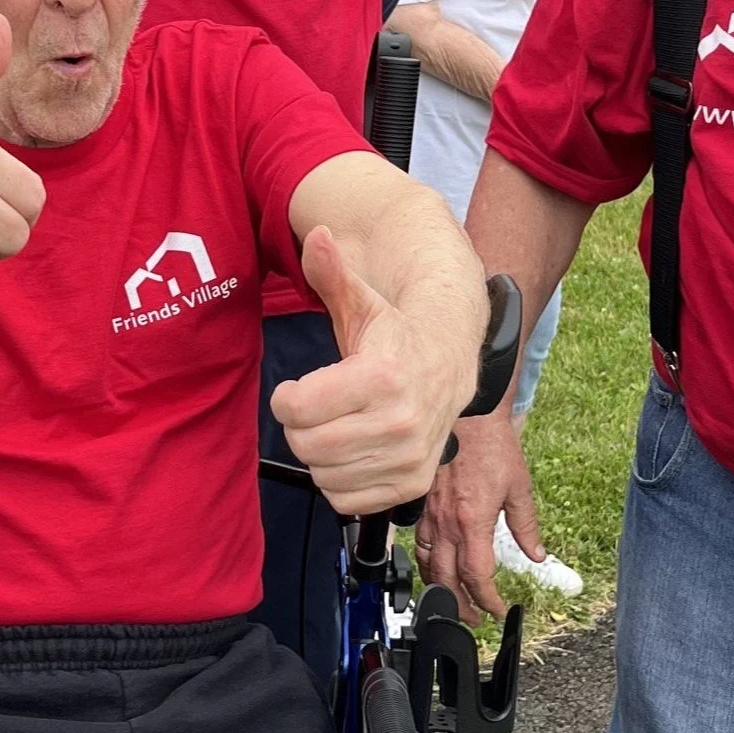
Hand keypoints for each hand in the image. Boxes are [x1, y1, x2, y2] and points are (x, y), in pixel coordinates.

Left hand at [269, 227, 472, 516]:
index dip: (285, 398)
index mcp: (382, 377)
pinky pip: (346, 500)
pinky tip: (353, 449)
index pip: (297, 408)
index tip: (294, 390)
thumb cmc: (394, 334)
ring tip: (336, 425)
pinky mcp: (412, 483)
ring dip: (319, 453)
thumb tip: (317, 233)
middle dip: (300, 426)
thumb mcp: (363, 300)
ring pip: (324, 475)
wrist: (448, 365)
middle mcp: (401, 422)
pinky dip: (339, 480)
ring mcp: (410, 457)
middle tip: (314, 408)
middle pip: (306, 445)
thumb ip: (333, 270)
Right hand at [416, 408, 535, 622]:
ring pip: (428, 563)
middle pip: (446, 579)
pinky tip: (436, 563)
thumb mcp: (519, 488)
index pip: (476, 575)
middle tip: (473, 617)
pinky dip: (428, 560)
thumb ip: (527, 526)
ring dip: (440, 587)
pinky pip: (421, 541)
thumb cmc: (493, 445)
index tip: (496, 608)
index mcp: (473, 521)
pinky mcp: (423, 502)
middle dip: (460, 604)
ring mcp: (431, 513)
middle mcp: (447, 522)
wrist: (470, 415)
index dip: (486, 599)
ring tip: (453, 598)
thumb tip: (537, 554)